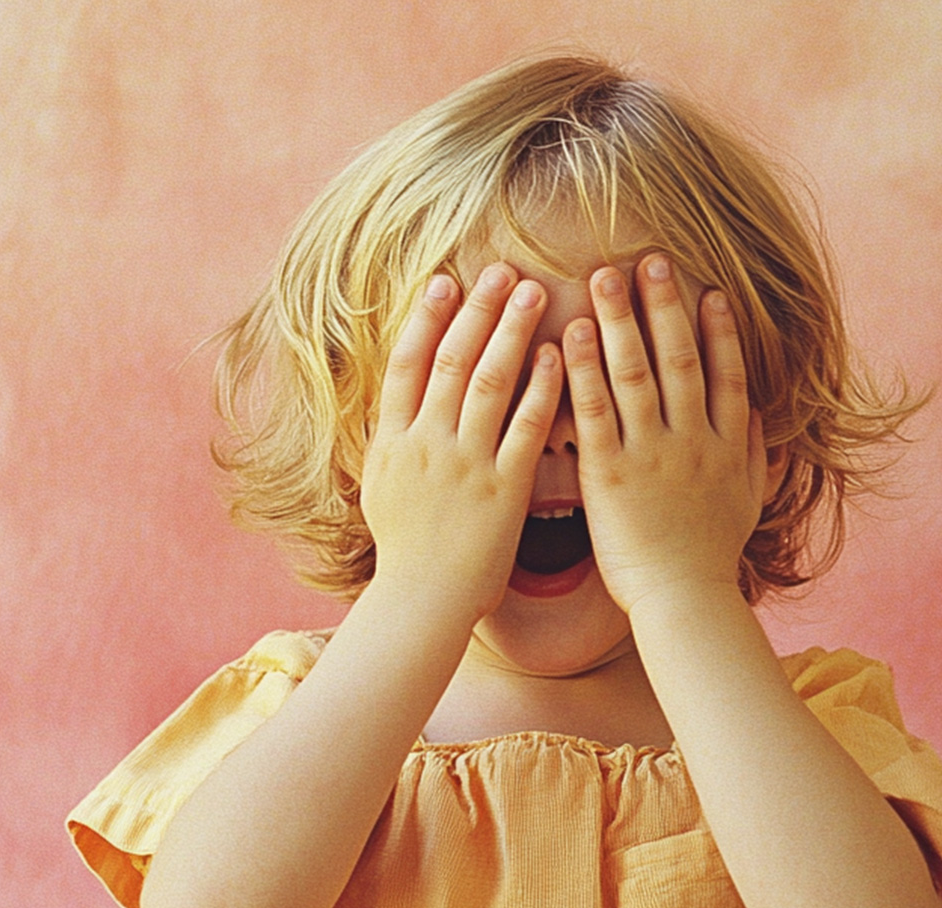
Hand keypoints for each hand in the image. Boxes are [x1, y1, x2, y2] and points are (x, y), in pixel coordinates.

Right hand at [362, 265, 562, 623]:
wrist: (422, 603)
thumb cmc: (407, 550)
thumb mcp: (383, 487)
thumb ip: (394, 441)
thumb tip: (399, 402)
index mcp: (392, 440)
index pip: (407, 364)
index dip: (427, 319)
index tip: (445, 280)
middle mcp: (426, 443)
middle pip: (451, 361)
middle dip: (477, 310)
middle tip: (501, 269)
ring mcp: (464, 464)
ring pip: (488, 382)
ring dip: (511, 331)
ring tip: (533, 292)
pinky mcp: (502, 489)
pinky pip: (524, 427)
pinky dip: (540, 387)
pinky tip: (559, 354)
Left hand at [561, 254, 765, 615]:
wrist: (684, 603)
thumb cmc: (711, 558)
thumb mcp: (748, 503)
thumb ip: (756, 455)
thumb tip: (761, 414)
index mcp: (726, 446)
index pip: (726, 374)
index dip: (719, 330)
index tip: (708, 290)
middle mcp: (693, 440)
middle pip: (681, 359)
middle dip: (665, 306)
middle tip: (651, 259)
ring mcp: (652, 454)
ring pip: (637, 373)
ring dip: (621, 320)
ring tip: (604, 275)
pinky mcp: (610, 474)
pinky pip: (596, 411)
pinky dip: (585, 369)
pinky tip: (574, 333)